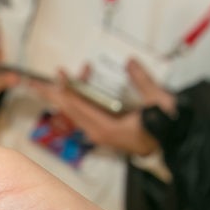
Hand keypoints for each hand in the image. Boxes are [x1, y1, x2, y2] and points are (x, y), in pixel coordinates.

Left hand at [33, 59, 175, 155]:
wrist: (174, 146)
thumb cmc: (167, 128)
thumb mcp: (158, 102)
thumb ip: (142, 81)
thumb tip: (129, 62)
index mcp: (107, 128)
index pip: (79, 106)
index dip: (66, 89)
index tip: (58, 74)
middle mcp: (98, 132)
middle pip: (70, 110)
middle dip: (54, 93)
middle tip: (34, 80)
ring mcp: (100, 133)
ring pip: (76, 112)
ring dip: (69, 93)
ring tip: (63, 76)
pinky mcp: (104, 132)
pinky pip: (84, 115)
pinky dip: (80, 99)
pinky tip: (80, 87)